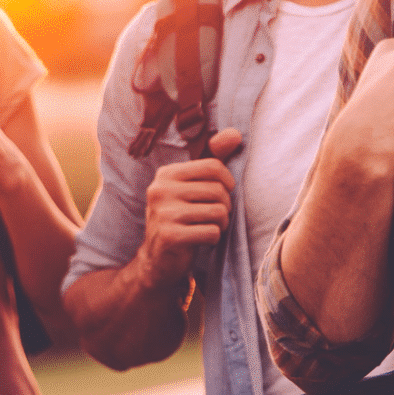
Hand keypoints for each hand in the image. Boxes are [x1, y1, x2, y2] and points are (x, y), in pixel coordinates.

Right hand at [135, 129, 243, 289]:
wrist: (158, 260)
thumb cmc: (181, 218)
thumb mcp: (193, 187)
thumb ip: (213, 159)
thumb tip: (235, 134)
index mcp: (166, 174)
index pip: (214, 166)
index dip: (227, 183)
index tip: (221, 195)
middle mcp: (160, 190)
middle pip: (218, 190)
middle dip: (225, 207)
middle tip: (215, 217)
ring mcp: (162, 213)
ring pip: (218, 212)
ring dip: (221, 224)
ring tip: (209, 228)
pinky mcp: (169, 235)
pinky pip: (212, 232)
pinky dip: (214, 239)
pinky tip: (201, 241)